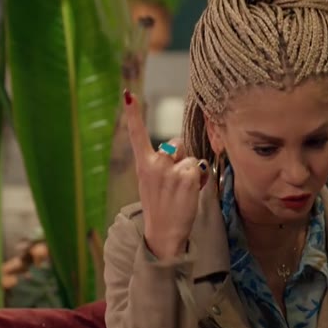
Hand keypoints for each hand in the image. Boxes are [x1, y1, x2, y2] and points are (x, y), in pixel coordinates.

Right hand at [123, 90, 208, 259]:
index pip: (136, 135)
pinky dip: (199, 180)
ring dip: (190, 170)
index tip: (128, 94)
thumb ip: (161, 163)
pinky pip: (199, 168)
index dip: (133, 114)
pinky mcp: (187, 176)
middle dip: (181, 157)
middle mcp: (155, 164)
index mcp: (142, 164)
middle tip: (174, 183)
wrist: (163, 232)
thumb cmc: (160, 206)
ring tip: (181, 190)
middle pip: (177, 143)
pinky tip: (189, 193)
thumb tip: (177, 149)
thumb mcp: (152, 182)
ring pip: (190, 157)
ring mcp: (171, 170)